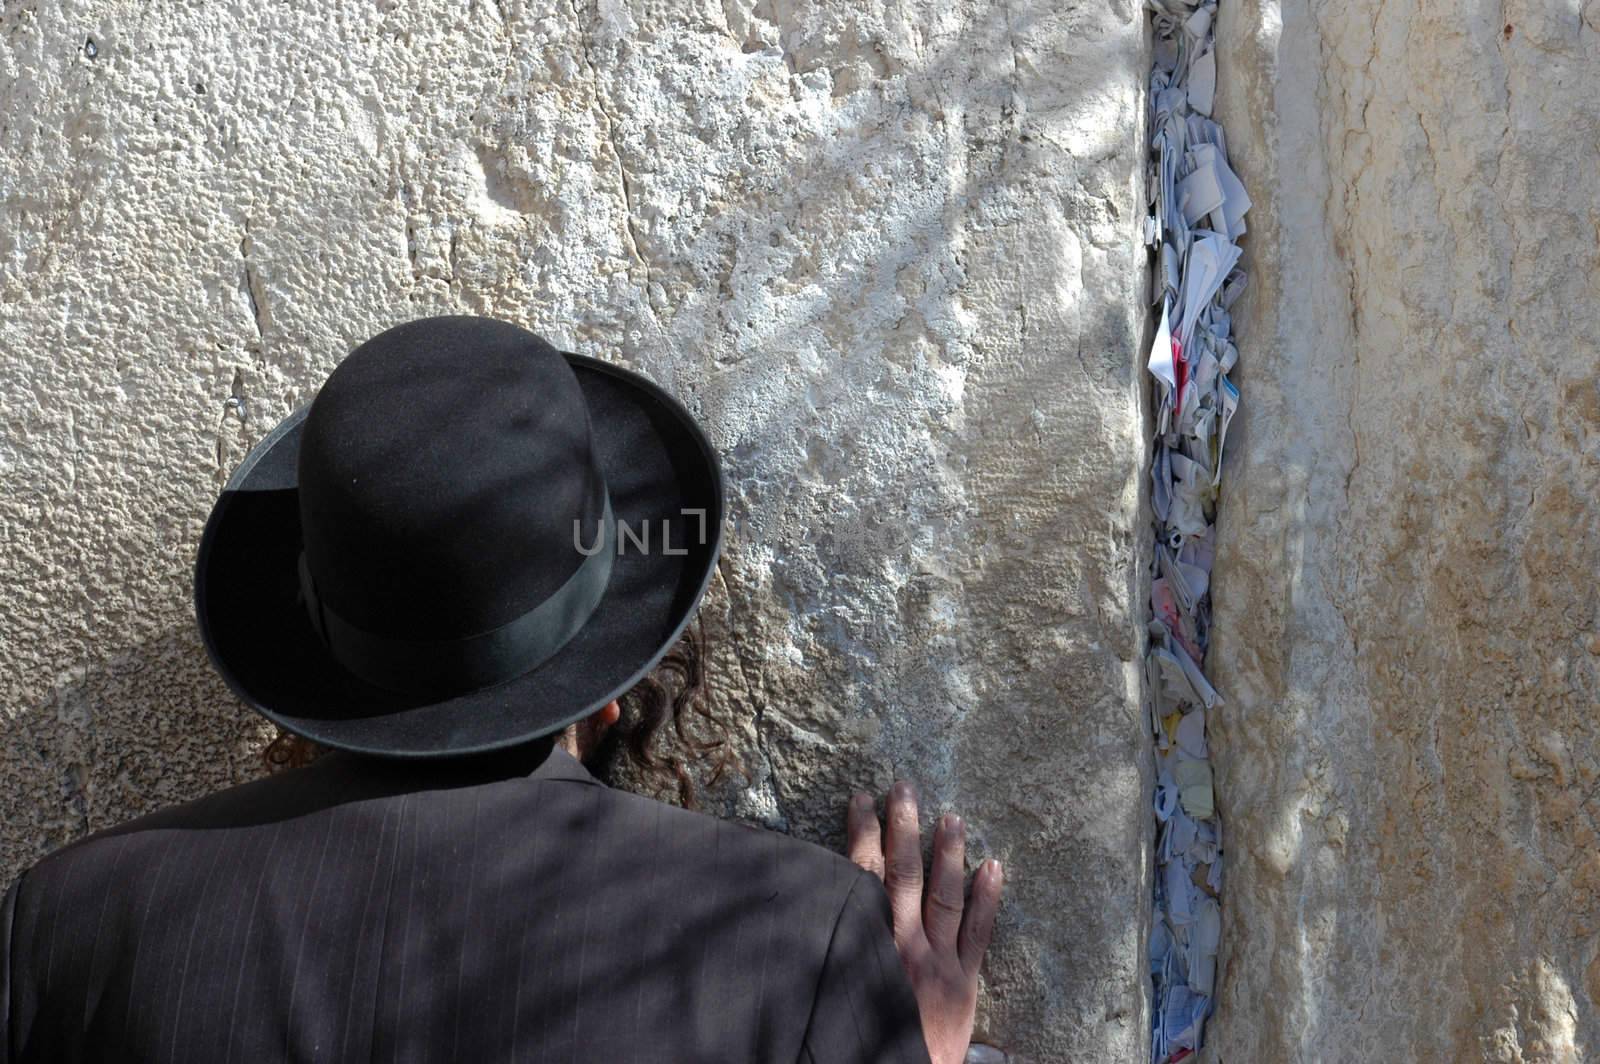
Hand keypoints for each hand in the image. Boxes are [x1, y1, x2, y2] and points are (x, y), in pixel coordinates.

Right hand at [847, 782, 1003, 1063]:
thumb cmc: (862, 1037)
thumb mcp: (835, 990)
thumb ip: (836, 944)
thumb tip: (820, 901)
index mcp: (868, 946)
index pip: (863, 877)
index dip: (862, 835)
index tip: (861, 799)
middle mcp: (904, 947)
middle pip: (905, 876)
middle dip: (903, 828)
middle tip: (905, 787)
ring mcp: (939, 964)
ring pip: (945, 897)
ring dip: (948, 853)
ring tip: (952, 815)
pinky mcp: (964, 984)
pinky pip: (979, 934)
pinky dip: (988, 900)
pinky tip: (993, 867)